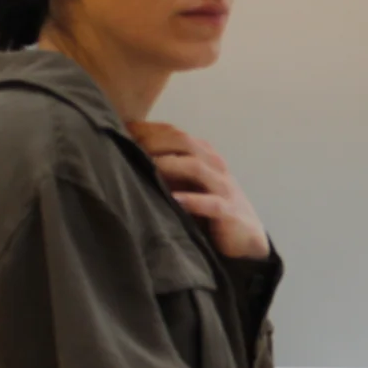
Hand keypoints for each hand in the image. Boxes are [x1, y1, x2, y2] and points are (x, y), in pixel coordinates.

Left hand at [129, 122, 269, 260]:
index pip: (175, 133)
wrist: (245, 238)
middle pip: (184, 142)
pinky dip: (191, 200)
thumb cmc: (209, 210)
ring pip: (196, 167)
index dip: (149, 130)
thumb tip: (128, 160)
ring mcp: (223, 187)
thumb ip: (167, 171)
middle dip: (155, 142)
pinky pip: (210, 203)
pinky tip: (174, 200)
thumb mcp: (188, 185)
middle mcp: (215, 165)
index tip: (122, 131)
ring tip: (147, 166)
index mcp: (204, 155)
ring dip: (169, 165)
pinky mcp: (229, 211)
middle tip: (128, 146)